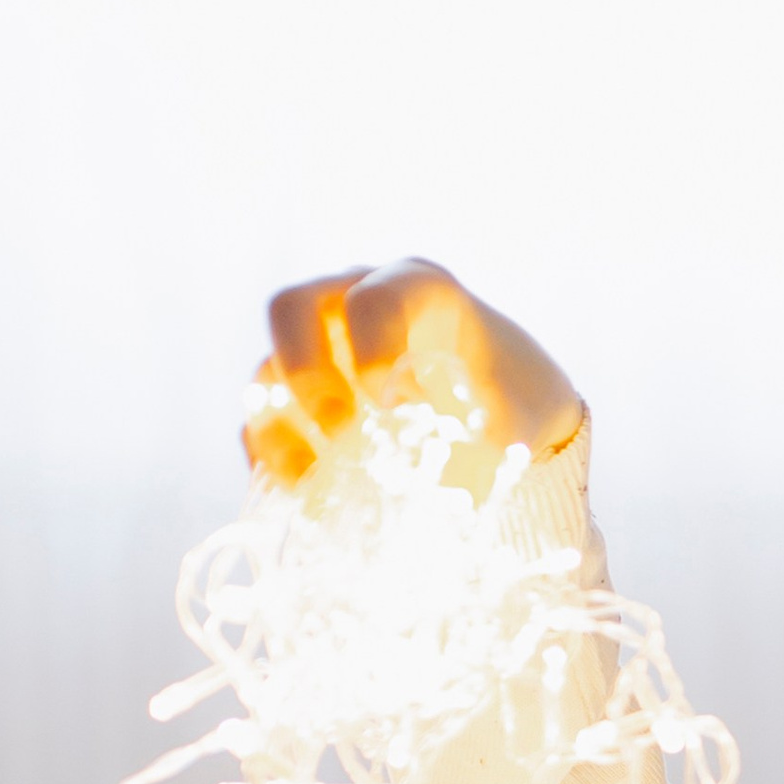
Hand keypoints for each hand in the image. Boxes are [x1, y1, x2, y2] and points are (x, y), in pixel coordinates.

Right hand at [244, 261, 583, 488]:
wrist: (512, 425)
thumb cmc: (517, 403)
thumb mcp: (520, 414)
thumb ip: (489, 438)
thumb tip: (452, 481)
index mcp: (414, 289)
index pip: (374, 298)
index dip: (373, 346)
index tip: (394, 404)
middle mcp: (351, 304)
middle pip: (291, 309)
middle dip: (305, 371)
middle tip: (340, 429)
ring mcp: (319, 351)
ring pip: (268, 370)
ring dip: (282, 425)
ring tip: (317, 478)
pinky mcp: (300, 404)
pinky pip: (263, 423)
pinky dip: (275, 459)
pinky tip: (305, 494)